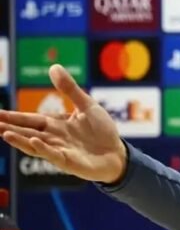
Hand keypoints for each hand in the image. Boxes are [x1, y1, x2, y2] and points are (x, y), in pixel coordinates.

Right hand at [0, 64, 126, 183]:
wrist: (118, 154)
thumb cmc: (103, 132)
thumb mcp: (87, 106)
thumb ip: (70, 89)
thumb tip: (53, 66)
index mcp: (55, 125)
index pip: (29, 119)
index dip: (12, 116)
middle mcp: (53, 138)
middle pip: (26, 132)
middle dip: (8, 127)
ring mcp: (60, 151)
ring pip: (35, 145)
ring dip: (20, 139)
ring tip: (4, 132)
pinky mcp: (70, 162)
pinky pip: (55, 155)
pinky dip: (45, 148)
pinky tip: (35, 141)